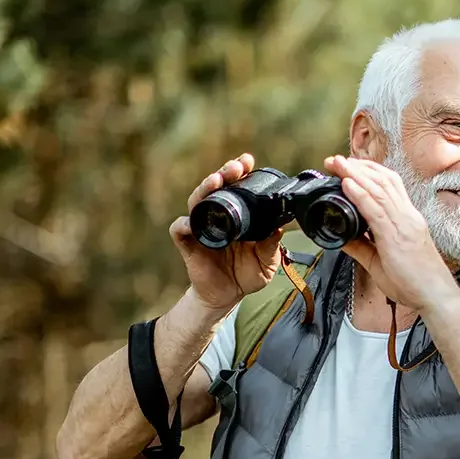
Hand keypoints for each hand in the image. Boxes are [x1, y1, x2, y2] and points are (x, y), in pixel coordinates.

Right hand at [169, 153, 284, 312]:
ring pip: (197, 202)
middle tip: (236, 167)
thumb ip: (271, 245)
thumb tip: (279, 228)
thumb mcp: (267, 261)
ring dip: (205, 189)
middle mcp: (217, 217)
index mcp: (237, 215)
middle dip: (224, 173)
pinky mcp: (189, 245)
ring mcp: (201, 229)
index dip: (240, 173)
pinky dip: (184, 224)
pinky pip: (180, 230)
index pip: (235, 187)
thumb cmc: (247, 274)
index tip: (248, 162)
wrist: (228, 296)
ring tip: (216, 181)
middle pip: (215, 188)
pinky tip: (193, 221)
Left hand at [323, 155, 459, 312]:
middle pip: (383, 180)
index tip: (349, 166)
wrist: (436, 297)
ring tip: (337, 164)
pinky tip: (347, 184)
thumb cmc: (416, 283)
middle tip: (336, 159)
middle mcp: (408, 217)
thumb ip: (361, 247)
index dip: (369, 171)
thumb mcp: (381, 262)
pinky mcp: (397, 237)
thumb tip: (341, 237)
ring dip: (355, 174)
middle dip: (358, 167)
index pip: (390, 185)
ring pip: (379, 189)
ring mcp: (404, 224)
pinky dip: (360, 194)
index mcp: (408, 219)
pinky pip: (376, 210)